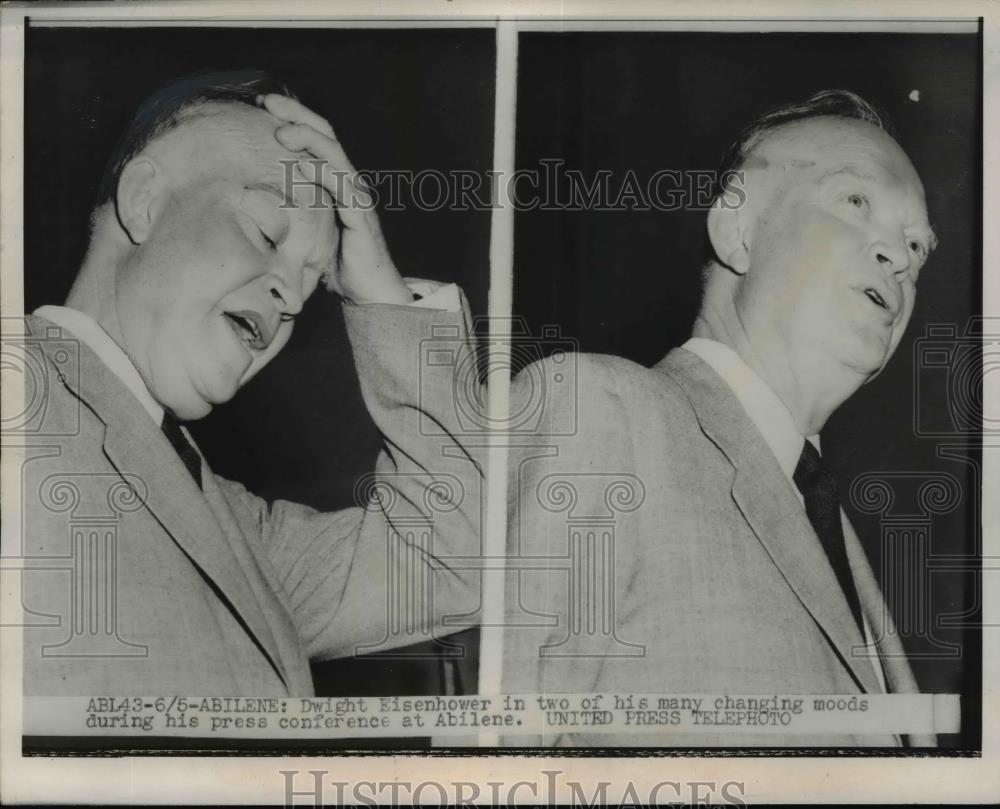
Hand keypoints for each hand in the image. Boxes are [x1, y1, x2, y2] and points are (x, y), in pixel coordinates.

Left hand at [260, 93, 412, 305]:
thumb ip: (293, 214)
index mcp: (336, 183)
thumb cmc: (341, 266)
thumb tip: (254, 208)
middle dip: (296, 115)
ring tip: (280, 131)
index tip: (262, 106)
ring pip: (335, 155)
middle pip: (326, 136)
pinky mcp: (361, 216)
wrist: (371, 293)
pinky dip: (323, 173)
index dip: (293, 119)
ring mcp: (357, 197)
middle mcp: (349, 183)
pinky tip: (302, 165)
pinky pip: (342, 188)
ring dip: (308, 139)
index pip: (316, 141)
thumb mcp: (309, 233)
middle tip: (266, 102)